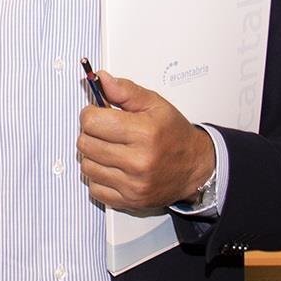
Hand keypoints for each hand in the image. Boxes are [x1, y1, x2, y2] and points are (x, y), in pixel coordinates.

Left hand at [77, 70, 215, 210]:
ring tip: (110, 149)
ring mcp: (132, 184)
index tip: (98, 113)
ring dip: (93, 156)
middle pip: (85, 143)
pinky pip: (94, 187)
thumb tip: (101, 79)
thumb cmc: (174, 134)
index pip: (92, 121)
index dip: (91, 113)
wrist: (194, 167)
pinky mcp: (128, 201)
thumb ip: (125, 90)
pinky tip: (113, 168)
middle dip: (90, 133)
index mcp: (144, 133)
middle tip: (105, 131)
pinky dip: (99, 177)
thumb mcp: (155, 104)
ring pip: (86, 166)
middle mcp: (138, 161)